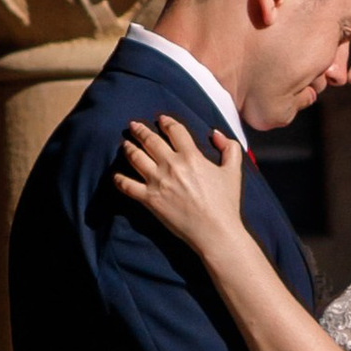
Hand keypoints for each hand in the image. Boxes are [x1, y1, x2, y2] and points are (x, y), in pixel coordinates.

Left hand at [114, 111, 248, 258]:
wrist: (215, 231)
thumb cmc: (226, 203)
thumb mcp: (234, 171)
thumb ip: (229, 147)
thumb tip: (215, 133)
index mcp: (191, 156)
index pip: (174, 130)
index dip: (166, 122)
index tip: (160, 119)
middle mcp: (171, 165)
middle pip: (150, 140)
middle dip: (140, 130)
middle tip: (133, 126)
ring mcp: (158, 182)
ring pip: (135, 158)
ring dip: (128, 148)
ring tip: (125, 144)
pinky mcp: (149, 199)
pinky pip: (127, 185)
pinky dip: (119, 179)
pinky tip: (116, 176)